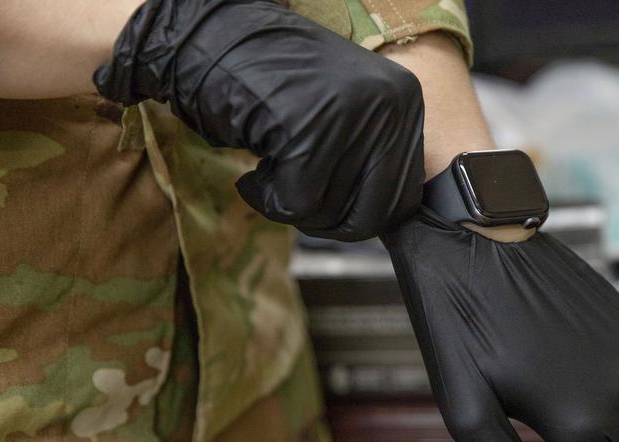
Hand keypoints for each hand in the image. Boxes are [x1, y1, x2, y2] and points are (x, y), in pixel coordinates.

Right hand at [94, 0, 424, 240]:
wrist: (211, 40)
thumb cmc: (271, 84)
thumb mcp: (345, 115)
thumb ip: (370, 161)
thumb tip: (383, 223)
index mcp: (407, 100)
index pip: (403, 201)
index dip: (357, 217)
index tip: (322, 200)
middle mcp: (391, 104)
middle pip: (372, 215)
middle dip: (326, 222)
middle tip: (292, 196)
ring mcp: (352, 115)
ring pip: (330, 213)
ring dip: (289, 204)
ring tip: (269, 165)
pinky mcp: (309, 131)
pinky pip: (295, 204)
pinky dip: (265, 198)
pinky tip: (254, 172)